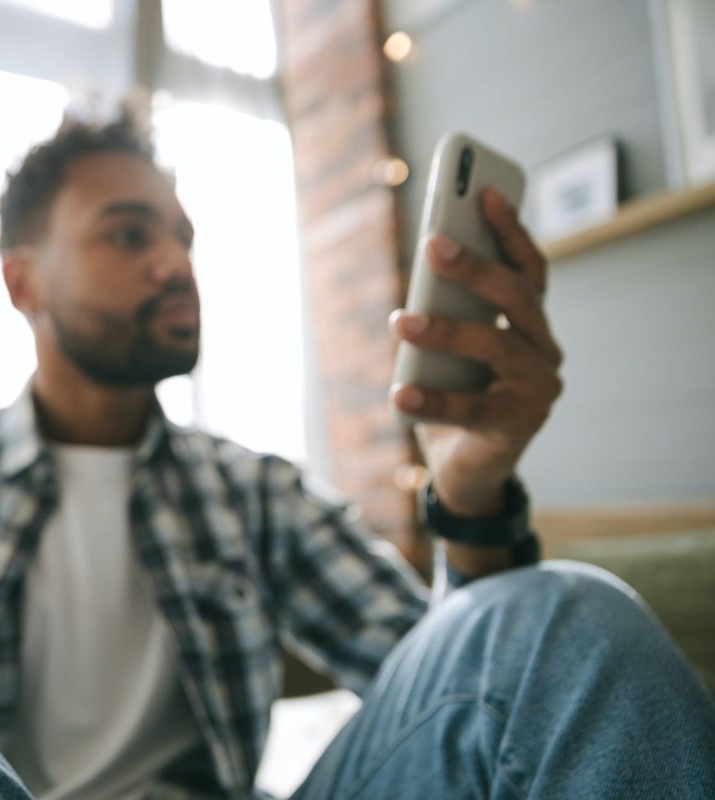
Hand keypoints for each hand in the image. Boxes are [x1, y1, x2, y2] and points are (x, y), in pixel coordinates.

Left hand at [389, 188, 563, 515]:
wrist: (465, 468)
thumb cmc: (456, 393)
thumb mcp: (448, 347)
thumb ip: (446, 310)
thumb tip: (425, 264)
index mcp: (530, 324)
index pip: (529, 269)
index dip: (510, 231)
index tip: (485, 193)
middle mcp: (544, 351)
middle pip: (517, 297)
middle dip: (476, 267)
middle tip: (434, 244)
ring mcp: (537, 391)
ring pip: (497, 346)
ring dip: (446, 329)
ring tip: (400, 319)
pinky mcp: (516, 428)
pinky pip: (471, 409)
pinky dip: (432, 400)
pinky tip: (399, 392)